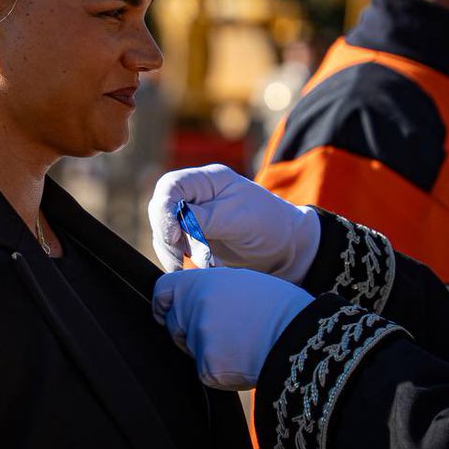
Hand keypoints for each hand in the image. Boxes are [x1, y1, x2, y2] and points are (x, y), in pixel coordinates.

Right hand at [148, 164, 319, 282]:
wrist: (287, 251)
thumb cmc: (269, 226)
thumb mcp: (239, 218)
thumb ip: (204, 218)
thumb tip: (175, 220)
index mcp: (207, 180)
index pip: (170, 186)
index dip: (164, 209)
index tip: (173, 235)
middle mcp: (195, 195)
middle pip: (161, 210)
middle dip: (167, 236)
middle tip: (180, 259)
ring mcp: (192, 217)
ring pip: (164, 232)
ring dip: (175, 252)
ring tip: (204, 265)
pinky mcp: (192, 238)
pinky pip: (173, 247)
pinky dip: (181, 260)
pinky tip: (202, 268)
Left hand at [153, 267, 312, 389]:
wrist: (302, 337)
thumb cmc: (279, 307)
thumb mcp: (241, 282)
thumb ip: (210, 290)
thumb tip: (194, 298)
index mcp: (199, 282)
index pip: (162, 291)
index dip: (164, 304)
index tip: (168, 312)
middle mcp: (192, 308)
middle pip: (174, 324)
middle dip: (189, 331)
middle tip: (223, 333)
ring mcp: (198, 338)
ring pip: (191, 349)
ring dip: (207, 351)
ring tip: (242, 344)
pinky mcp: (207, 367)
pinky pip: (206, 373)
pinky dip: (221, 372)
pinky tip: (245, 362)